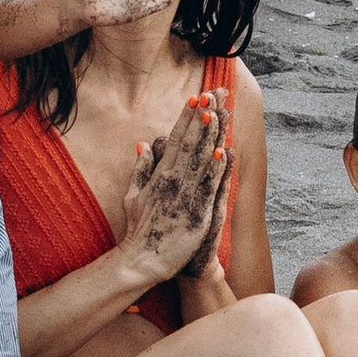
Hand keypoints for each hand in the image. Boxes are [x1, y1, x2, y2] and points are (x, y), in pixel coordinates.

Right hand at [118, 100, 227, 287]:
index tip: (196, 97)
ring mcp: (185, 197)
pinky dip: (217, 170)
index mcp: (159, 175)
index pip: (174, 139)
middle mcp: (172, 182)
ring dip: (213, 135)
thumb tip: (143, 143)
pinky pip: (209, 188)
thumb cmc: (139, 230)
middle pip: (191, 143)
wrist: (142, 262)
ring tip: (222, 112)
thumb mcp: (132, 195)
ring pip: (202, 161)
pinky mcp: (197, 215)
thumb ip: (140, 168)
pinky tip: (225, 152)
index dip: (186, 118)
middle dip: (203, 118)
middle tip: (214, 94)